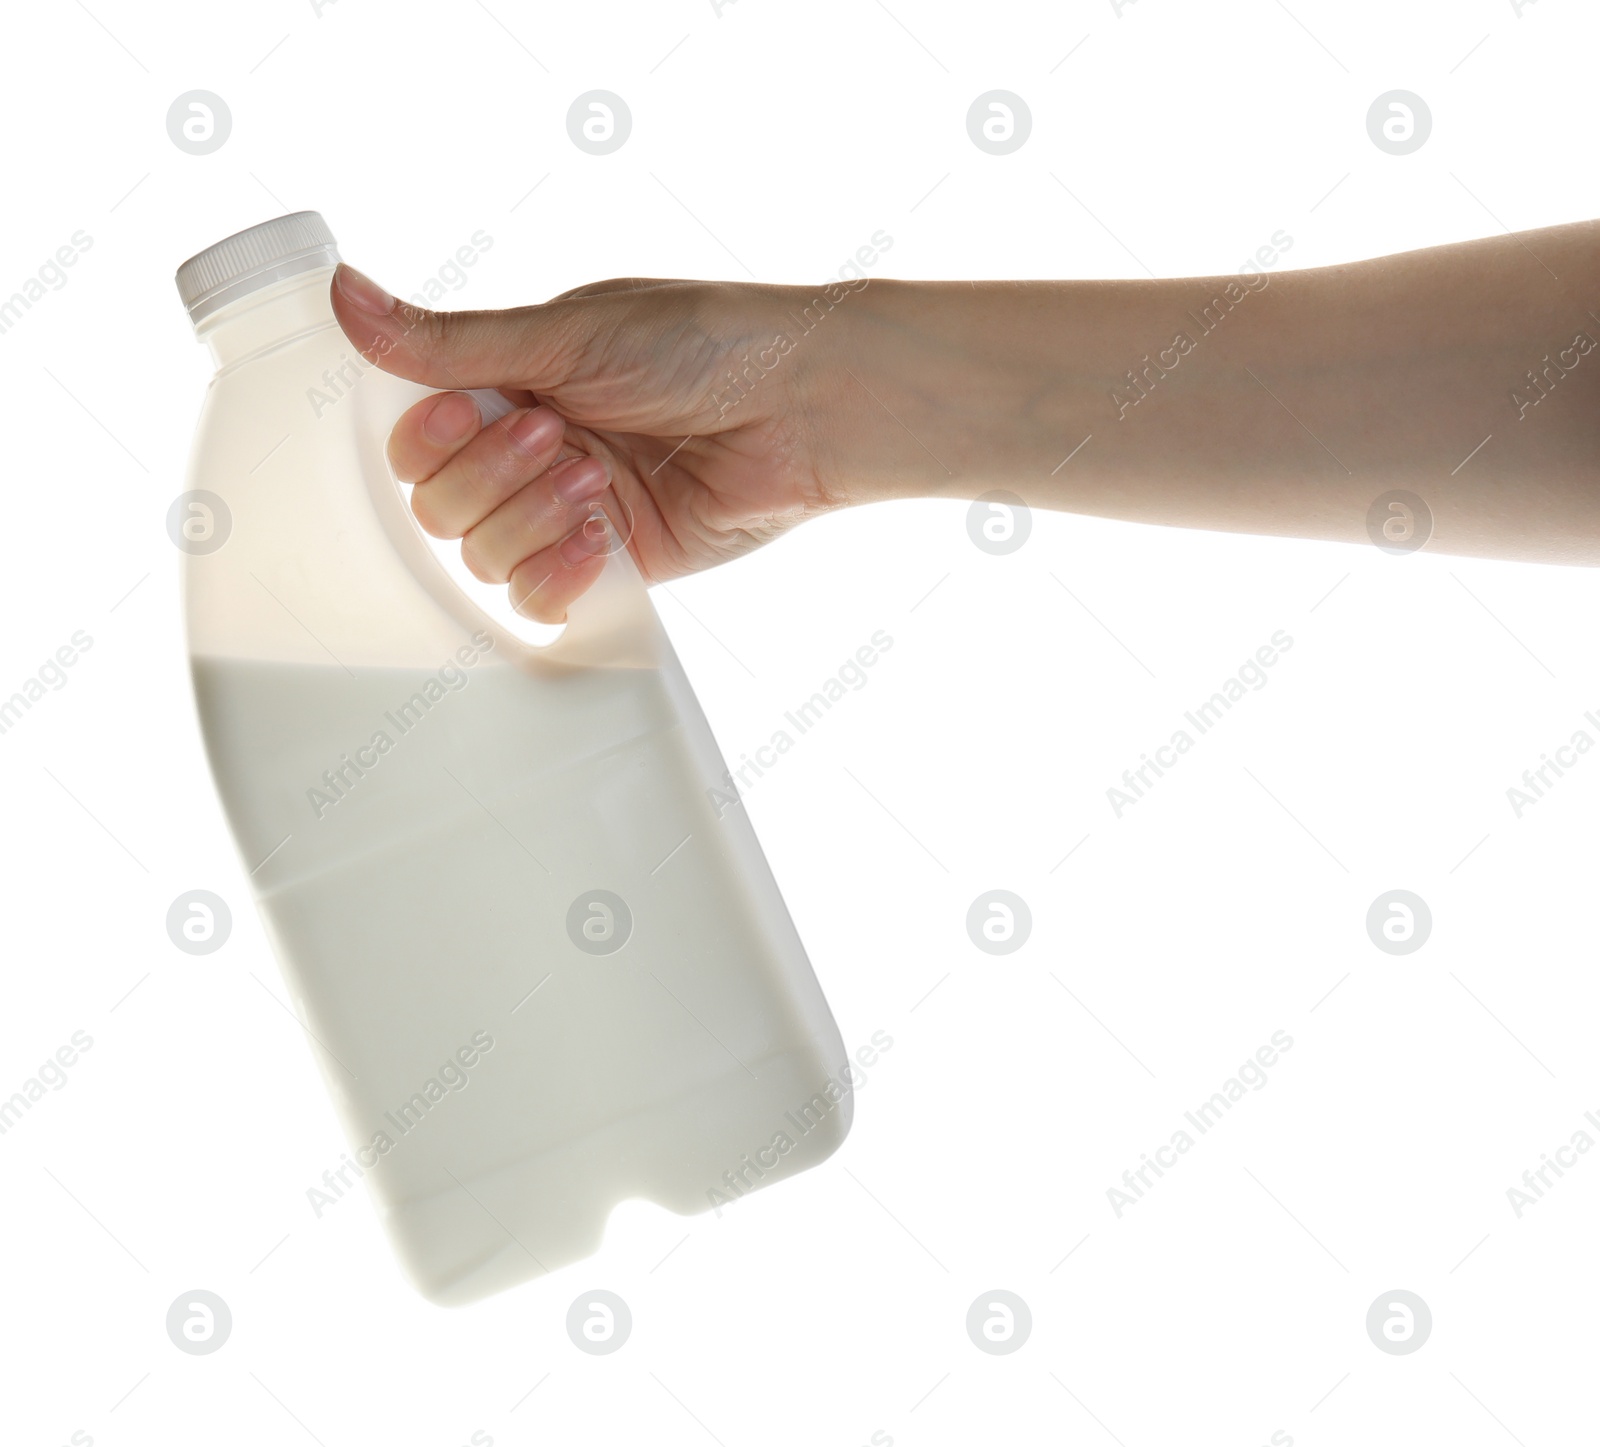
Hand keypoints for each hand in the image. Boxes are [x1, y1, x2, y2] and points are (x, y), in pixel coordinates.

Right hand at [330, 265, 859, 622]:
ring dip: (530, 519)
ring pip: (484, 557)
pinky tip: (596, 537)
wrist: (802, 405)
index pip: (415, 440)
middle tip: (559, 434)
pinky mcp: (614, 565)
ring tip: (594, 479)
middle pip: (440, 508)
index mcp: (511, 385)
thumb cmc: (704, 344)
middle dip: (492, 476)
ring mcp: (570, 514)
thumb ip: (451, 341)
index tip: (476, 408)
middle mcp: (531, 453)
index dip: (431, 440)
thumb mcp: (567, 333)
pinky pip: (539, 600)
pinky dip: (555, 574)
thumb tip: (341, 292)